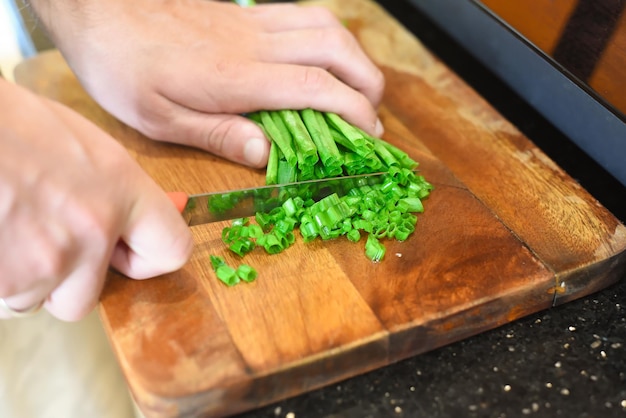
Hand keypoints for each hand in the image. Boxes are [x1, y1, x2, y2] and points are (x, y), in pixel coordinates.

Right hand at [0, 80, 192, 320]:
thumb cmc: (9, 126)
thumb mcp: (79, 142)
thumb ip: (118, 188)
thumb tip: (161, 209)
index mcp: (119, 188)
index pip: (172, 248)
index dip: (145, 257)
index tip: (121, 252)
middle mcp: (91, 230)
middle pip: (87, 297)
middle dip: (63, 280)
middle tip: (36, 240)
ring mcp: (45, 262)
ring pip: (38, 300)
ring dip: (22, 279)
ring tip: (5, 229)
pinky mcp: (2, 283)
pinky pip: (2, 303)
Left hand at [34, 0, 384, 167]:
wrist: (100, 9)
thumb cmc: (124, 66)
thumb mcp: (161, 119)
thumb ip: (219, 135)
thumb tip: (267, 155)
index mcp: (238, 77)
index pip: (316, 86)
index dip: (354, 108)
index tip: (370, 131)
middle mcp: (255, 44)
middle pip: (335, 48)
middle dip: (368, 80)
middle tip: (372, 113)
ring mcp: (252, 23)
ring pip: (325, 25)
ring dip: (353, 55)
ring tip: (359, 86)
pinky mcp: (244, 13)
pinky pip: (301, 15)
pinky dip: (327, 36)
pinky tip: (322, 57)